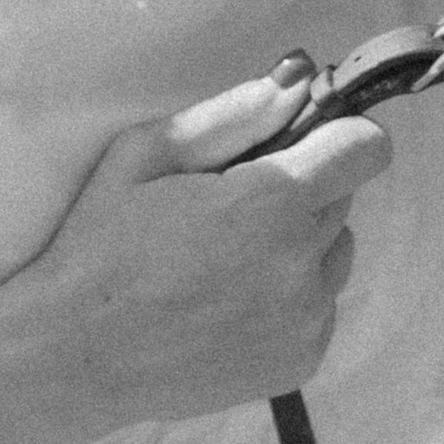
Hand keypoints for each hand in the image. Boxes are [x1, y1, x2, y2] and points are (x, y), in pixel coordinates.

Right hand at [17, 67, 392, 436]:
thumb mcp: (149, 153)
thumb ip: (234, 114)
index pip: (366, 148)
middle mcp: (302, 266)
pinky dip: (292, 296)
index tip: (298, 142)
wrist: (76, 356)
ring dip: (301, 244)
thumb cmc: (102, 244)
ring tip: (229, 258)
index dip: (336, 135)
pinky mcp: (301, 362)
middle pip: (344, 197)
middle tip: (233, 205)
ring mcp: (306, 321)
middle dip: (303, 187)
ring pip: (337, 252)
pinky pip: (321, 305)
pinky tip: (231, 300)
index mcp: (271, 205)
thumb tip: (301, 81)